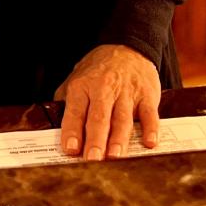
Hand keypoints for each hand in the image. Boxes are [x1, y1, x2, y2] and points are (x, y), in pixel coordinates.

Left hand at [55, 44, 160, 160]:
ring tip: (114, 156)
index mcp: (83, 86)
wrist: (128, 46)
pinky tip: (149, 142)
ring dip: (118, 139)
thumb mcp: (76, 76)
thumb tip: (55, 127)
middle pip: (99, 117)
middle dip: (96, 139)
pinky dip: (150, 128)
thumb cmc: (99, 69)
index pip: (76, 111)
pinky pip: (149, 114)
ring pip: (122, 118)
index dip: (72, 130)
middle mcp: (104, 89)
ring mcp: (127, 93)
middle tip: (92, 159)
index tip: (71, 149)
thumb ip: (66, 101)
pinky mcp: (147, 96)